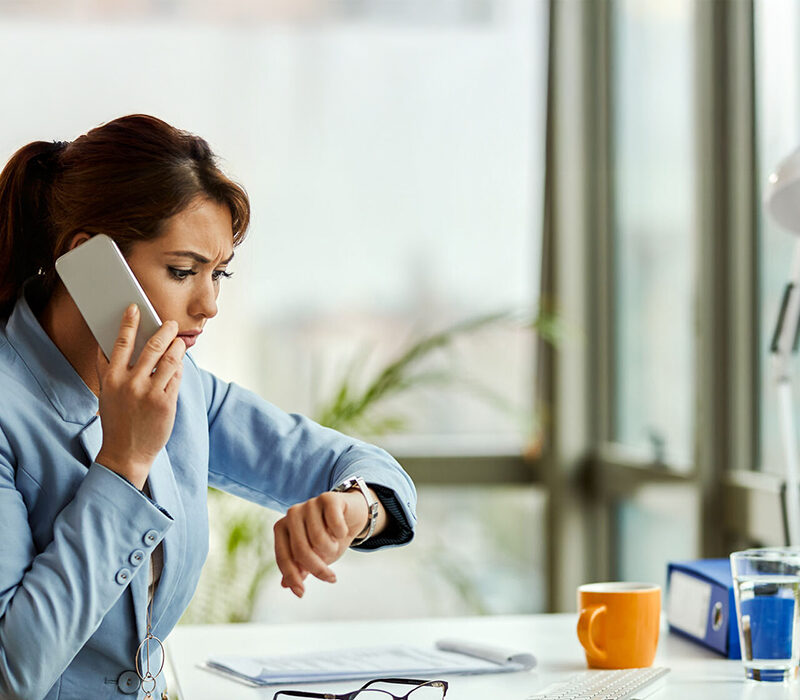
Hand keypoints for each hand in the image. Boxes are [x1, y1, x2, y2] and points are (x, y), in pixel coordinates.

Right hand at [95, 304, 185, 488]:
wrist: (126, 453)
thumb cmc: (116, 420)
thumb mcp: (106, 393)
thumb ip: (107, 369)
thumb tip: (107, 343)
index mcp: (112, 378)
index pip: (122, 342)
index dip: (130, 322)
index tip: (135, 308)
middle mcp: (131, 383)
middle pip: (153, 347)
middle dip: (165, 330)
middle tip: (171, 323)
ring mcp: (150, 393)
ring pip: (170, 359)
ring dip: (177, 346)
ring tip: (179, 341)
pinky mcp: (167, 403)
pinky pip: (177, 376)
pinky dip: (179, 366)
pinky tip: (179, 363)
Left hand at [273, 490, 369, 597]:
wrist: (352, 517)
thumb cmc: (329, 538)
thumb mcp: (314, 557)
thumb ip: (299, 569)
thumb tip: (285, 585)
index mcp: (282, 527)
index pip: (283, 556)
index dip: (292, 577)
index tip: (302, 593)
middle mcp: (292, 513)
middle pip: (301, 550)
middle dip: (317, 568)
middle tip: (331, 578)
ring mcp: (310, 503)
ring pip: (319, 540)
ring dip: (332, 549)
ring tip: (335, 544)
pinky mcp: (328, 498)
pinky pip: (334, 525)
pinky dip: (341, 533)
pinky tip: (343, 530)